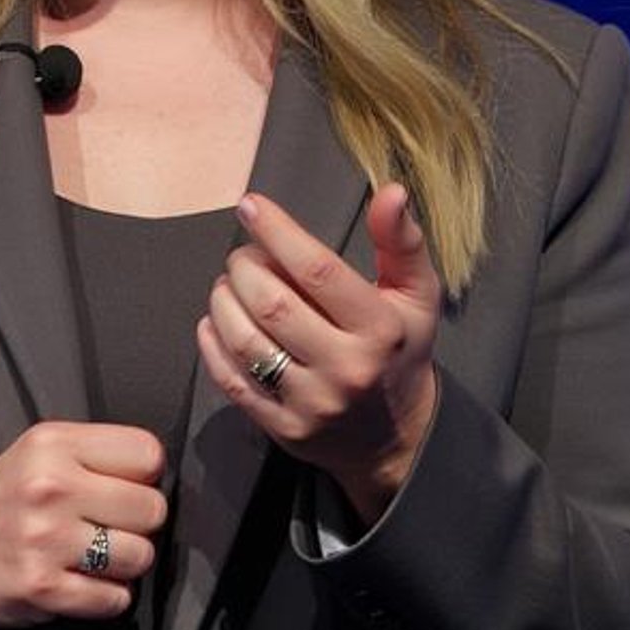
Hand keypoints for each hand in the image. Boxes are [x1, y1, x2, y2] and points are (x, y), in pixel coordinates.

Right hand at [0, 421, 167, 629]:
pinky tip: (83, 583)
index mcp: (54, 443)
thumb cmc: (6, 499)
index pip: (148, 454)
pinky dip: (107, 598)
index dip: (146, 476)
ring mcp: (46, 539)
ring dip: (125, 564)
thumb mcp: (41, 451)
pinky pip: (115, 599)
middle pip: (152, 509)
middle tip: (110, 526)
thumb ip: (97, 453)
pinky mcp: (42, 587)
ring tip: (96, 557)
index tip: (126, 487)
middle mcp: (50, 487)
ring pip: (140, 556)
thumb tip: (161, 476)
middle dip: (138, 524)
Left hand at [196, 185, 441, 525]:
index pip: (318, 271)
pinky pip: (231, 381)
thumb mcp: (417, 294)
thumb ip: (401, 241)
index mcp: (379, 329)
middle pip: (272, 304)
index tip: (250, 205)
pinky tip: (216, 320)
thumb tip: (391, 191)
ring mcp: (312, 404)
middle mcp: (347, 369)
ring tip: (229, 284)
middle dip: (244, 267)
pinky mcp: (284, 429)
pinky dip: (213, 343)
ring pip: (245, 342)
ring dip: (224, 301)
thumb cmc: (400, 349)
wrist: (396, 437)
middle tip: (243, 255)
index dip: (277, 232)